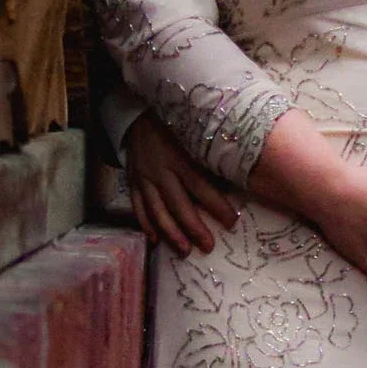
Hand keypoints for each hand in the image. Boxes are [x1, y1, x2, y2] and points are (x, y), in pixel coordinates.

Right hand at [125, 112, 240, 256]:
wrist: (136, 116)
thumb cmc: (173, 127)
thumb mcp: (192, 136)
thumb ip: (207, 158)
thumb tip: (233, 176)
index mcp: (180, 159)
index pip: (201, 186)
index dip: (216, 205)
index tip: (232, 222)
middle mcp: (161, 172)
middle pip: (179, 204)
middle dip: (194, 228)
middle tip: (208, 247)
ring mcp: (144, 179)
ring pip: (157, 211)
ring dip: (171, 233)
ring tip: (184, 251)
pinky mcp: (132, 182)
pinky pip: (138, 207)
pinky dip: (145, 225)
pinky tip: (154, 240)